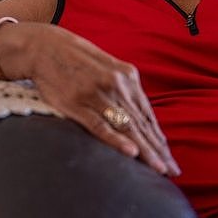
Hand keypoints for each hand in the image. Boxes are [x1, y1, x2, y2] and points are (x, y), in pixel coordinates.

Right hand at [0, 22, 180, 176]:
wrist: (44, 46)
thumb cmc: (76, 58)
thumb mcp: (107, 66)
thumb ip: (123, 88)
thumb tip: (138, 116)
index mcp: (127, 75)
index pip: (147, 115)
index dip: (159, 139)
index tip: (170, 159)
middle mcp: (116, 84)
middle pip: (141, 124)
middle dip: (158, 150)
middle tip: (173, 171)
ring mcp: (97, 94)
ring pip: (126, 127)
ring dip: (145, 150)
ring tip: (159, 169)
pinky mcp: (77, 103)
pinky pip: (100, 125)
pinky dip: (116, 139)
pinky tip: (130, 152)